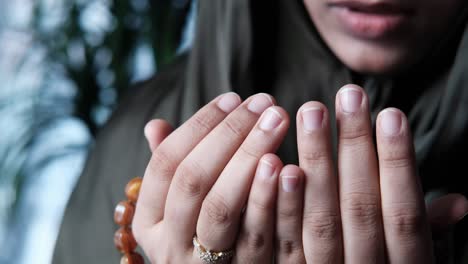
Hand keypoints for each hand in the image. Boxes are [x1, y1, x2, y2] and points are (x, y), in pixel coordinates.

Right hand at [134, 93, 291, 262]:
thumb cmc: (200, 233)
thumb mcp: (177, 206)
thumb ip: (171, 169)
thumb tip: (154, 125)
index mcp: (148, 219)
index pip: (166, 161)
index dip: (199, 125)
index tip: (233, 97)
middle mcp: (166, 243)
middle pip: (193, 178)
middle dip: (229, 134)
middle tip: (265, 103)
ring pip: (220, 206)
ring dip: (249, 156)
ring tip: (278, 121)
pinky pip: (253, 236)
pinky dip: (268, 197)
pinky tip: (289, 165)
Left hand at [276, 84, 467, 262]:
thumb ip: (424, 237)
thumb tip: (458, 201)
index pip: (403, 213)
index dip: (398, 163)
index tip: (390, 114)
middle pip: (359, 209)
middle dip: (352, 149)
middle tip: (345, 96)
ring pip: (317, 221)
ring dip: (314, 165)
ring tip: (308, 114)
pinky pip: (275, 245)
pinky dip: (275, 206)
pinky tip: (273, 164)